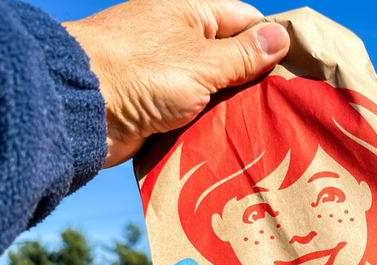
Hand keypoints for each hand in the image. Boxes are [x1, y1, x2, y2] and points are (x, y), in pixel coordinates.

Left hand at [64, 0, 289, 167]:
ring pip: (215, 89)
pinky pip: (195, 112)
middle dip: (257, 81)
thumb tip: (281, 38)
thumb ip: (243, 55)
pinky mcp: (157, 106)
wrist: (76, 109)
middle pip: (232, 57)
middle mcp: (178, 39)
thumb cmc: (140, 73)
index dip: (273, 41)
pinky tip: (236, 140)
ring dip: (235, 108)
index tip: (300, 68)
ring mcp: (166, 73)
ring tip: (269, 127)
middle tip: (289, 105)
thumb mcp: (202, 61)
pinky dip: (212, 124)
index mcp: (189, 13)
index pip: (244, 20)